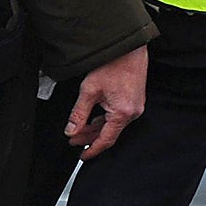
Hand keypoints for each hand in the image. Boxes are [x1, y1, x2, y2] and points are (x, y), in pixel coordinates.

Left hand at [66, 43, 147, 159]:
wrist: (128, 48)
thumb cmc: (112, 65)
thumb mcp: (89, 91)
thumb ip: (79, 114)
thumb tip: (70, 131)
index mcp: (123, 113)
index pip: (106, 140)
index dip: (92, 149)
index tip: (82, 157)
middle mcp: (133, 112)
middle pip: (108, 133)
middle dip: (89, 138)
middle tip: (72, 140)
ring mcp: (135, 107)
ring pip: (111, 125)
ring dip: (94, 128)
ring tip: (77, 131)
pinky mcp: (133, 101)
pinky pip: (117, 116)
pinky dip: (103, 120)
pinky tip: (91, 120)